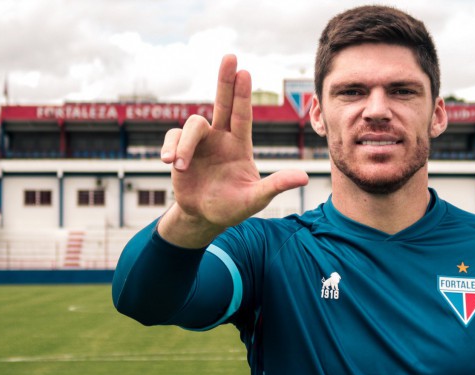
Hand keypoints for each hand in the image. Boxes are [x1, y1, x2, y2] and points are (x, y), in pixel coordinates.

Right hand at [158, 55, 308, 246]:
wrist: (204, 217)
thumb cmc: (233, 207)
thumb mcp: (255, 198)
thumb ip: (276, 186)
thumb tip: (304, 178)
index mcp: (239, 145)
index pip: (242, 114)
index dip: (242, 94)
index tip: (244, 71)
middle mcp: (220, 138)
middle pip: (222, 102)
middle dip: (225, 80)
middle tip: (229, 56)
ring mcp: (199, 143)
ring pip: (192, 125)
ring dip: (185, 144)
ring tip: (180, 166)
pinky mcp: (180, 150)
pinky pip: (173, 138)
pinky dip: (171, 148)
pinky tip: (170, 163)